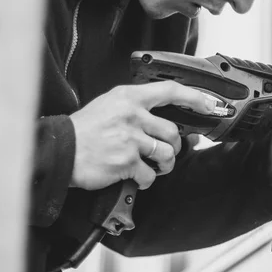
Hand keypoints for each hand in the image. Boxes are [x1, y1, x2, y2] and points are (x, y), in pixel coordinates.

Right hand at [69, 81, 214, 190]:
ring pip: (166, 153)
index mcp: (129, 97)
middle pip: (173, 131)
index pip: (170, 91)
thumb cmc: (85, 130)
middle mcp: (132, 115)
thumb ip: (137, 108)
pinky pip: (150, 174)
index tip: (210, 104)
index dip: (195, 98)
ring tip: (154, 166)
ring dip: (165, 165)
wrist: (60, 151)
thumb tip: (165, 121)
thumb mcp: (110, 105)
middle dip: (174, 146)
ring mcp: (130, 138)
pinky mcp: (126, 161)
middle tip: (165, 151)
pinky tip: (136, 176)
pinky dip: (147, 179)